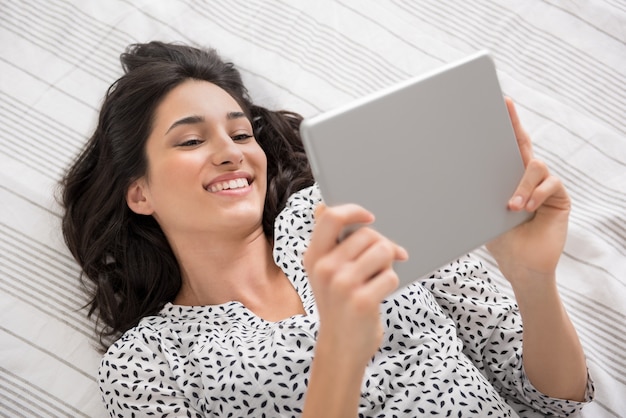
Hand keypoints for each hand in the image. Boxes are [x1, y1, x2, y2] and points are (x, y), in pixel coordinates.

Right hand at [303, 204, 407, 365]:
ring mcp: (342, 284)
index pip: (332, 217)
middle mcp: (324, 268)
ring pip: (383, 251)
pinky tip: (378, 296)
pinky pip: (391, 276)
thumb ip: (330, 242)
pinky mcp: (362, 300)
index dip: (355, 211)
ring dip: (387, 266)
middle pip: (368, 234)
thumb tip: (329, 209)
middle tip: (382, 262)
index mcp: (313, 257)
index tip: (370, 218)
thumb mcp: (323, 272)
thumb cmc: (338, 305)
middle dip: (382, 246)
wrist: (340, 347)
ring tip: (375, 281)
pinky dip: (391, 284)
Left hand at [486, 98, 570, 284]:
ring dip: (520, 185)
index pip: (504, 147)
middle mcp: (527, 176)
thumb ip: (477, 195)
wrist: (521, 266)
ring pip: (534, 166)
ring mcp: (545, 185)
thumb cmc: (501, 240)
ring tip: (511, 206)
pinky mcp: (559, 197)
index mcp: (507, 177)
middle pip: (522, 143)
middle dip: (513, 123)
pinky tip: (526, 208)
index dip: (502, 126)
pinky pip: (550, 184)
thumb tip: (447, 178)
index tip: (493, 103)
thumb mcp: (482, 214)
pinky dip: (535, 195)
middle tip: (505, 105)